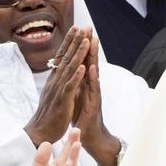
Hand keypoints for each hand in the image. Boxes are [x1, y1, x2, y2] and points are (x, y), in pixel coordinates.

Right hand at [24, 27, 88, 146]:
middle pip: (65, 57)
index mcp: (54, 79)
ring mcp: (58, 90)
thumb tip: (57, 69)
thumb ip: (56, 81)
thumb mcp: (53, 94)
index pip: (62, 56)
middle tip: (82, 26)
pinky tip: (82, 67)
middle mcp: (55, 81)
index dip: (69, 42)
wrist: (40, 132)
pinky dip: (76, 76)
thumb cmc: (48, 115)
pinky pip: (70, 87)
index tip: (76, 28)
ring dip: (78, 54)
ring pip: (69, 68)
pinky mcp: (62, 101)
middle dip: (74, 41)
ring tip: (85, 41)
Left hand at [73, 35, 120, 165]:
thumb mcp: (76, 96)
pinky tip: (90, 68)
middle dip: (89, 45)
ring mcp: (93, 94)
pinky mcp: (93, 104)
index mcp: (84, 83)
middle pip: (89, 61)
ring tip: (93, 41)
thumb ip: (75, 83)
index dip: (80, 47)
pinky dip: (91, 78)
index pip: (82, 61)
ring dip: (93, 56)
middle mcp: (90, 86)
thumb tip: (71, 71)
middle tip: (89, 28)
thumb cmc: (82, 117)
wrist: (90, 137)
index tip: (79, 31)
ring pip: (93, 72)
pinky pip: (92, 89)